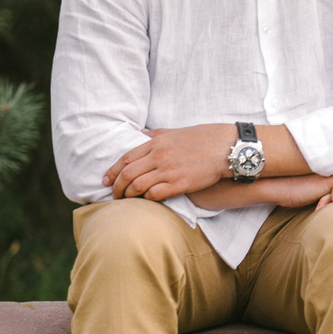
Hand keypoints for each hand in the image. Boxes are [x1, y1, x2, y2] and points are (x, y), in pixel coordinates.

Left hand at [106, 124, 236, 201]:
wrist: (227, 147)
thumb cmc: (204, 138)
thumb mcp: (177, 131)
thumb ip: (157, 134)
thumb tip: (142, 134)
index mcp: (156, 142)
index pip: (126, 158)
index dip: (112, 171)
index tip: (106, 180)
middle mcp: (159, 156)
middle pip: (128, 174)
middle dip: (116, 187)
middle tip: (113, 195)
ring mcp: (169, 170)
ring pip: (137, 186)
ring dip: (128, 196)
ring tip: (126, 201)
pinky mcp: (180, 183)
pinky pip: (155, 194)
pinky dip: (146, 199)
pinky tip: (145, 202)